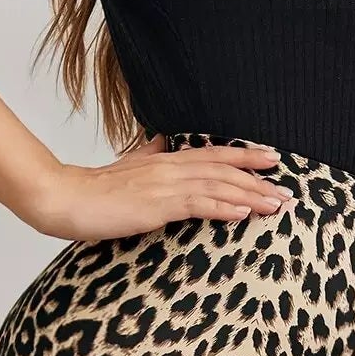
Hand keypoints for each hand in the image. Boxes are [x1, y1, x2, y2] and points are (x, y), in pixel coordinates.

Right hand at [26, 136, 294, 240]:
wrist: (66, 198)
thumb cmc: (93, 191)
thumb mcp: (125, 169)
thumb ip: (146, 156)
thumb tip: (159, 142)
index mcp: (165, 160)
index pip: (213, 154)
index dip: (244, 157)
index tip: (272, 160)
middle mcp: (169, 167)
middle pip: (223, 168)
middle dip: (258, 179)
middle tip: (288, 190)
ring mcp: (164, 185)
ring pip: (217, 186)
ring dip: (251, 196)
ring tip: (277, 205)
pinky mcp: (157, 205)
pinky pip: (198, 204)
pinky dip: (224, 207)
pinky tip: (244, 213)